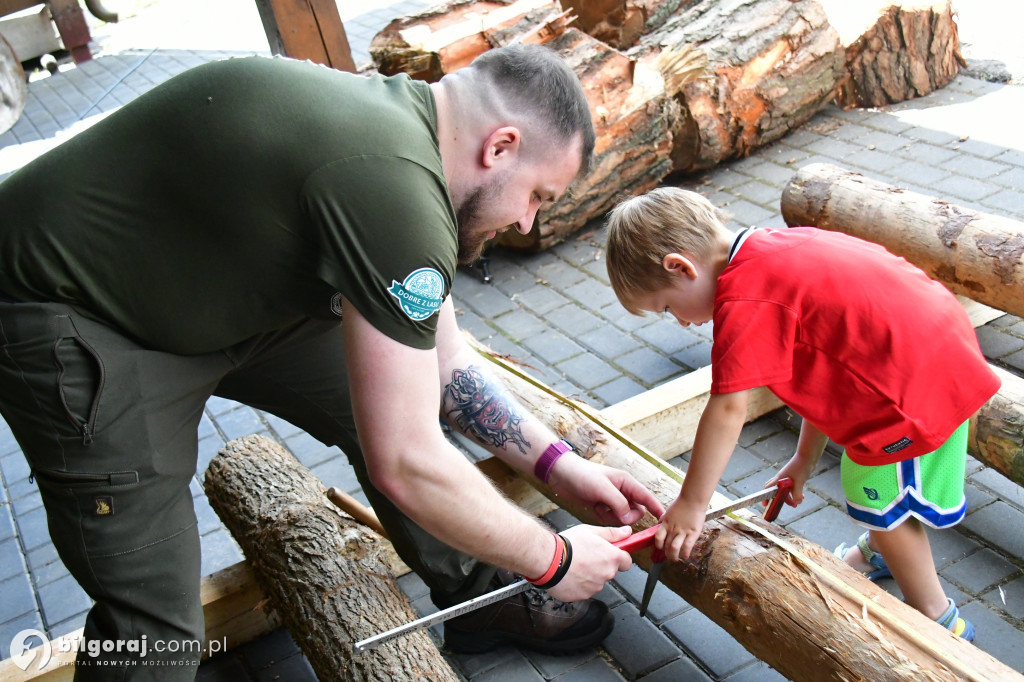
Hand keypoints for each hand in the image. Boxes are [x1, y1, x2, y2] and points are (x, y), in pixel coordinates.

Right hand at [546, 524, 632, 601]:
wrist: (548, 559)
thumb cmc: (567, 545)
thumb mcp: (591, 531)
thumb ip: (612, 533)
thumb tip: (627, 532)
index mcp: (612, 558)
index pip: (627, 562)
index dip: (620, 557)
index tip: (612, 554)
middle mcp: (606, 574)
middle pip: (610, 571)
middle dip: (601, 565)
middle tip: (586, 556)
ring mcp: (595, 587)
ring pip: (597, 581)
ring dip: (589, 575)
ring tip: (574, 565)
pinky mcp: (582, 596)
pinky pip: (584, 590)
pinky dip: (578, 584)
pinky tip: (569, 574)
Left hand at [547, 454, 664, 524]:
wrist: (561, 475)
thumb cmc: (582, 475)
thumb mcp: (603, 489)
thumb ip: (619, 504)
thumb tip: (630, 519)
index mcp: (626, 482)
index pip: (646, 497)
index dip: (656, 508)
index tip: (663, 520)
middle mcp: (622, 490)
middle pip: (636, 510)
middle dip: (627, 516)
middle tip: (615, 514)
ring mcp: (612, 498)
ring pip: (623, 516)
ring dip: (614, 517)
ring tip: (601, 508)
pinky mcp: (602, 505)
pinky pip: (611, 518)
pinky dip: (604, 517)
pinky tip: (595, 508)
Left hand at [655, 495, 707, 560]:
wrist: (692, 499)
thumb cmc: (681, 505)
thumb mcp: (668, 512)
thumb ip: (663, 520)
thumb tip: (659, 526)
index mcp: (665, 523)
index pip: (658, 538)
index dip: (658, 545)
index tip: (660, 549)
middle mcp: (672, 529)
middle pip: (666, 545)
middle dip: (666, 554)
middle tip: (669, 557)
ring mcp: (682, 531)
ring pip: (674, 548)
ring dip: (674, 556)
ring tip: (676, 559)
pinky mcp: (693, 532)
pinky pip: (687, 546)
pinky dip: (685, 553)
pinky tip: (685, 556)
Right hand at [763, 454, 816, 508]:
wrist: (808, 456)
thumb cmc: (801, 466)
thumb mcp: (799, 482)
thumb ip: (797, 493)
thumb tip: (797, 503)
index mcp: (779, 479)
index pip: (768, 488)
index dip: (765, 497)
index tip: (765, 505)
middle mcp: (781, 479)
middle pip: (775, 491)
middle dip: (779, 500)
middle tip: (785, 506)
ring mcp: (787, 478)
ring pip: (785, 490)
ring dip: (790, 498)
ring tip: (796, 503)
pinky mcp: (794, 478)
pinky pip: (792, 488)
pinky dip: (795, 493)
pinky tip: (802, 496)